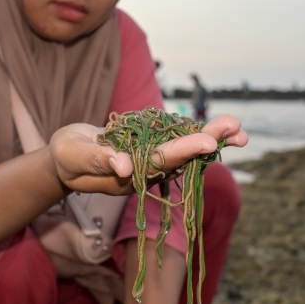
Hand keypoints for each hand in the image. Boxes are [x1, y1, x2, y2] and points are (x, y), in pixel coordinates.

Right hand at [48, 115, 248, 195]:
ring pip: (185, 150)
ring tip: (238, 126)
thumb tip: (125, 166)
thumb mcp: (74, 156)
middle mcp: (146, 172)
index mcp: (129, 177)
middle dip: (209, 140)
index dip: (185, 151)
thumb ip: (96, 160)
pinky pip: (180, 141)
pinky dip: (200, 132)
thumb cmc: (67, 157)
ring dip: (212, 137)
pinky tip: (222, 128)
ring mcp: (151, 162)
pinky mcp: (153, 150)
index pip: (160, 162)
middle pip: (181, 157)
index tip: (209, 143)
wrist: (66, 159)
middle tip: (236, 128)